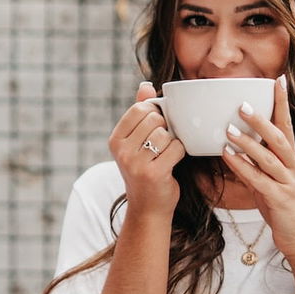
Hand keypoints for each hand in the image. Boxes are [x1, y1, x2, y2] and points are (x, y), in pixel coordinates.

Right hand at [109, 81, 186, 215]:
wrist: (148, 208)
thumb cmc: (145, 170)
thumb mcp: (137, 142)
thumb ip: (140, 112)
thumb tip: (146, 85)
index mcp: (115, 139)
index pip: (139, 108)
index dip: (155, 114)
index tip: (156, 128)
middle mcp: (121, 150)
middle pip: (154, 119)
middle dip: (165, 128)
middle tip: (161, 145)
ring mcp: (135, 163)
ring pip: (166, 133)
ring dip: (172, 143)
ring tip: (164, 156)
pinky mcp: (153, 173)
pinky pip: (176, 148)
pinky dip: (179, 154)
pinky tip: (171, 164)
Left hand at [220, 75, 294, 263]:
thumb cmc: (285, 211)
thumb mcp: (271, 183)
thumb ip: (258, 165)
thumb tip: (239, 148)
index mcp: (292, 161)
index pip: (287, 126)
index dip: (282, 103)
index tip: (277, 80)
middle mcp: (293, 168)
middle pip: (279, 137)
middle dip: (261, 119)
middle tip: (242, 103)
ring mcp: (289, 183)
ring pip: (269, 157)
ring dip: (248, 142)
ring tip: (228, 129)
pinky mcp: (281, 199)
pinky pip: (259, 179)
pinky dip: (243, 166)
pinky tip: (228, 156)